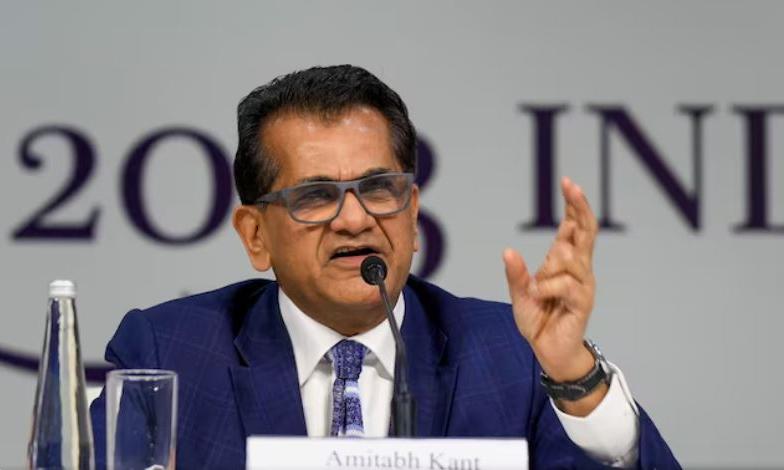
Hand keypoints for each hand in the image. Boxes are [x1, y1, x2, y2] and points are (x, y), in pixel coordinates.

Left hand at [504, 177, 598, 386]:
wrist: (549, 351)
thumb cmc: (538, 320)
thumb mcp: (520, 294)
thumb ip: (516, 274)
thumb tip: (508, 251)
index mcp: (563, 263)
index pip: (573, 228)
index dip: (573, 205)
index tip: (568, 183)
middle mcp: (578, 270)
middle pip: (586, 232)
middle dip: (580, 207)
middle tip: (571, 186)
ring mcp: (583, 285)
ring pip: (574, 259)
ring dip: (555, 262)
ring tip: (539, 280)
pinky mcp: (583, 302)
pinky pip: (569, 285)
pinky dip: (549, 286)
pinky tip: (539, 293)